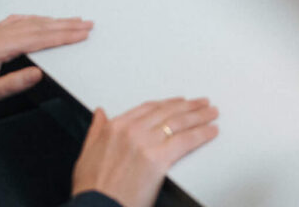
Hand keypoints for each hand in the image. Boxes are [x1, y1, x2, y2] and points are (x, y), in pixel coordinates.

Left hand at [0, 14, 92, 118]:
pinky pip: (17, 22)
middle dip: (65, 25)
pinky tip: (41, 20)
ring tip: (73, 21)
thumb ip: (13, 83)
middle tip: (86, 24)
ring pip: (30, 22)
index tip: (81, 34)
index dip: (63, 36)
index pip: (38, 38)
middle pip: (38, 27)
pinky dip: (35, 20)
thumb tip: (37, 73)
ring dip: (53, 21)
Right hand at [71, 97, 219, 206]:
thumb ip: (96, 130)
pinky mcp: (159, 158)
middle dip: (188, 106)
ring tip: (211, 113)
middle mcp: (132, 130)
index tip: (178, 102)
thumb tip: (99, 113)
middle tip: (202, 103)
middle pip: (168, 112)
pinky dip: (202, 133)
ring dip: (200, 116)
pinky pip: (186, 140)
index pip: (149, 108)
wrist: (97, 206)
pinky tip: (211, 131)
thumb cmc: (92, 187)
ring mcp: (147, 143)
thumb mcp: (86, 153)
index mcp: (115, 127)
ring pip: (180, 122)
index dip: (167, 104)